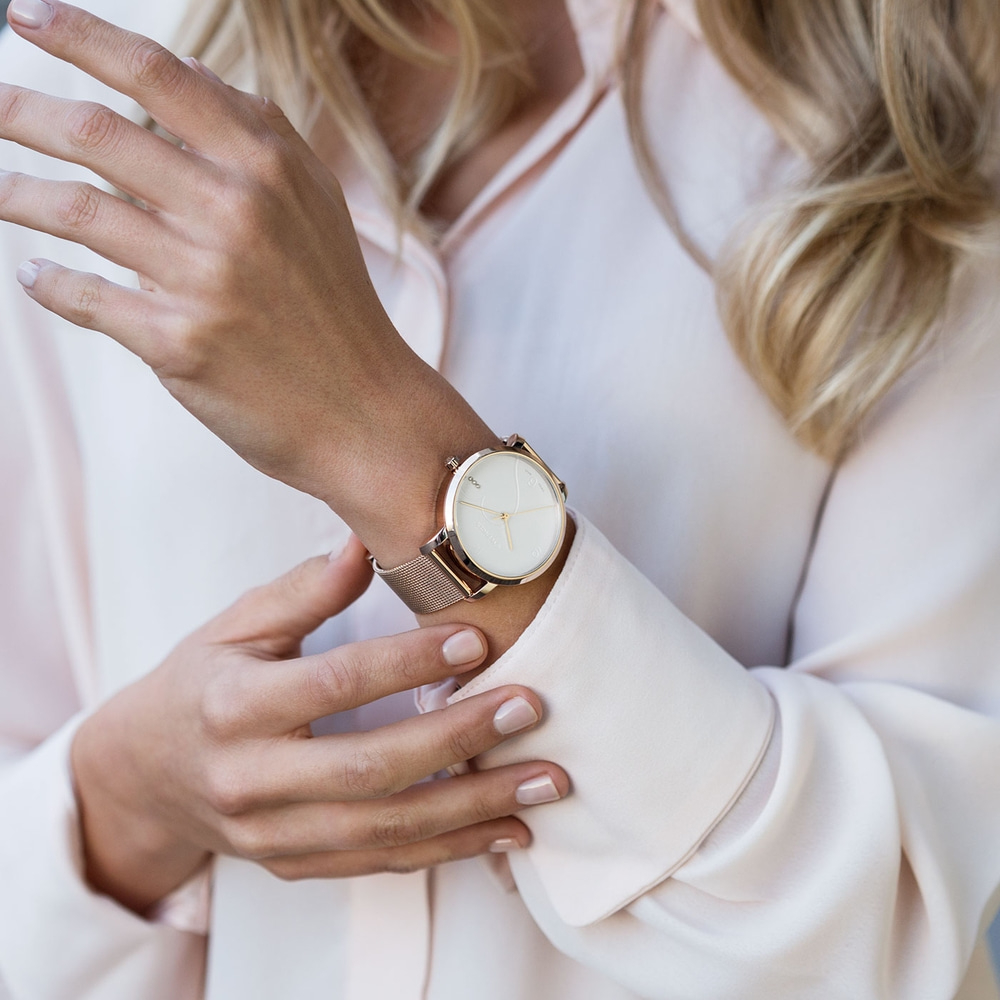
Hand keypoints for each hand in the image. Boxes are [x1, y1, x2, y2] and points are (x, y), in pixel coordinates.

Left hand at [0, 1, 493, 563]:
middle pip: (97, 134)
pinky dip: (47, 283)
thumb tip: (187, 74)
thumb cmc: (338, 309)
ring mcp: (205, 278)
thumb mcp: (317, 206)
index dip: (79, 35)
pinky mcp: (180, 342)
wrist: (366, 412)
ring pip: (77, 212)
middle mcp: (235, 211)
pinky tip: (36, 276)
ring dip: (16, 196)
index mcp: (269, 167)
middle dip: (21, 110)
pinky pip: (84, 296)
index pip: (157, 74)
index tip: (23, 14)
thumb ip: (259, 136)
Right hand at [70, 538, 567, 913]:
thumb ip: (303, 591)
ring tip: (546, 782)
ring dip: (474, 809)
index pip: (333, 685)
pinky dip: (451, 850)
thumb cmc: (200, 684)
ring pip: (385, 830)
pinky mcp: (295, 865)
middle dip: (459, 740)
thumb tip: (366, 541)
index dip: (406, 663)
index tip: (476, 638)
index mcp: (234, 706)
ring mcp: (272, 834)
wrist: (143, 774)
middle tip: (531, 708)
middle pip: (369, 768)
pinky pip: (381, 863)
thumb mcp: (235, 626)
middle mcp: (250, 780)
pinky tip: (508, 830)